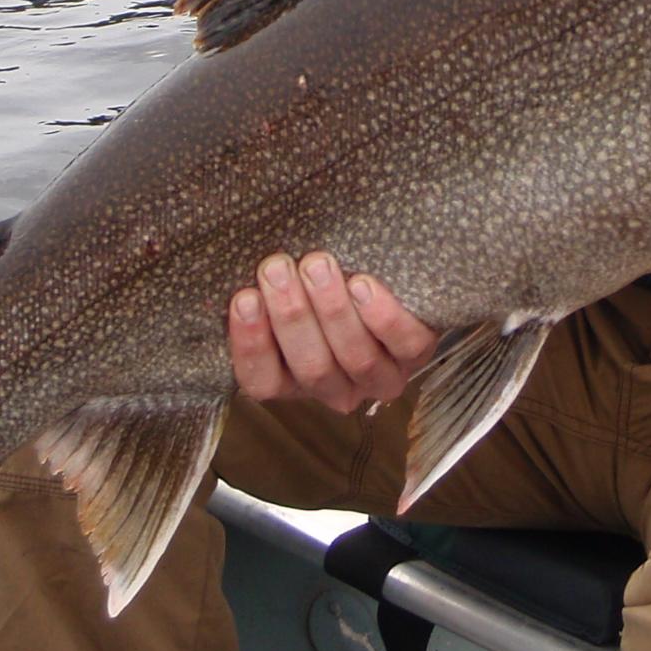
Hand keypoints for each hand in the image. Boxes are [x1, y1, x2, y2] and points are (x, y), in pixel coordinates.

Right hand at [229, 253, 439, 413]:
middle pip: (312, 368)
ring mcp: (380, 375)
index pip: (262, 381)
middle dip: (292, 316)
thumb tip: (233, 263)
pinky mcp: (418, 353)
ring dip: (333, 311)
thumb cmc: (322, 278)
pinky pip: (404, 344)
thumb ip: (264, 287)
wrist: (388, 272)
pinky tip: (363, 285)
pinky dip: (382, 317)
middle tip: (277, 267)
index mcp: (293, 379)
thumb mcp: (288, 285)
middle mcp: (337, 387)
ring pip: (356, 359)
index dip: (251, 344)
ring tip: (317, 266)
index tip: (244, 298)